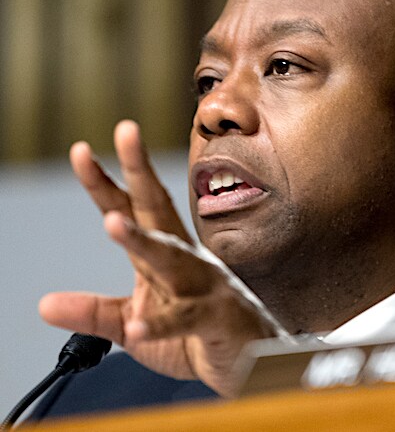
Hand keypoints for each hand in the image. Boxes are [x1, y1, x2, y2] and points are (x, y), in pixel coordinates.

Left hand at [38, 120, 286, 396]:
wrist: (251, 361)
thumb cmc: (196, 336)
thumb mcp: (135, 323)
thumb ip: (95, 312)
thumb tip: (45, 304)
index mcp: (165, 256)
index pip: (133, 211)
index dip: (106, 182)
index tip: (81, 150)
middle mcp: (186, 261)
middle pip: (159, 212)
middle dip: (140, 172)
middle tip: (126, 132)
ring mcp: (206, 287)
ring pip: (172, 259)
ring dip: (143, 242)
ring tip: (113, 223)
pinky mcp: (217, 320)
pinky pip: (187, 320)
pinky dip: (161, 324)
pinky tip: (140, 327)